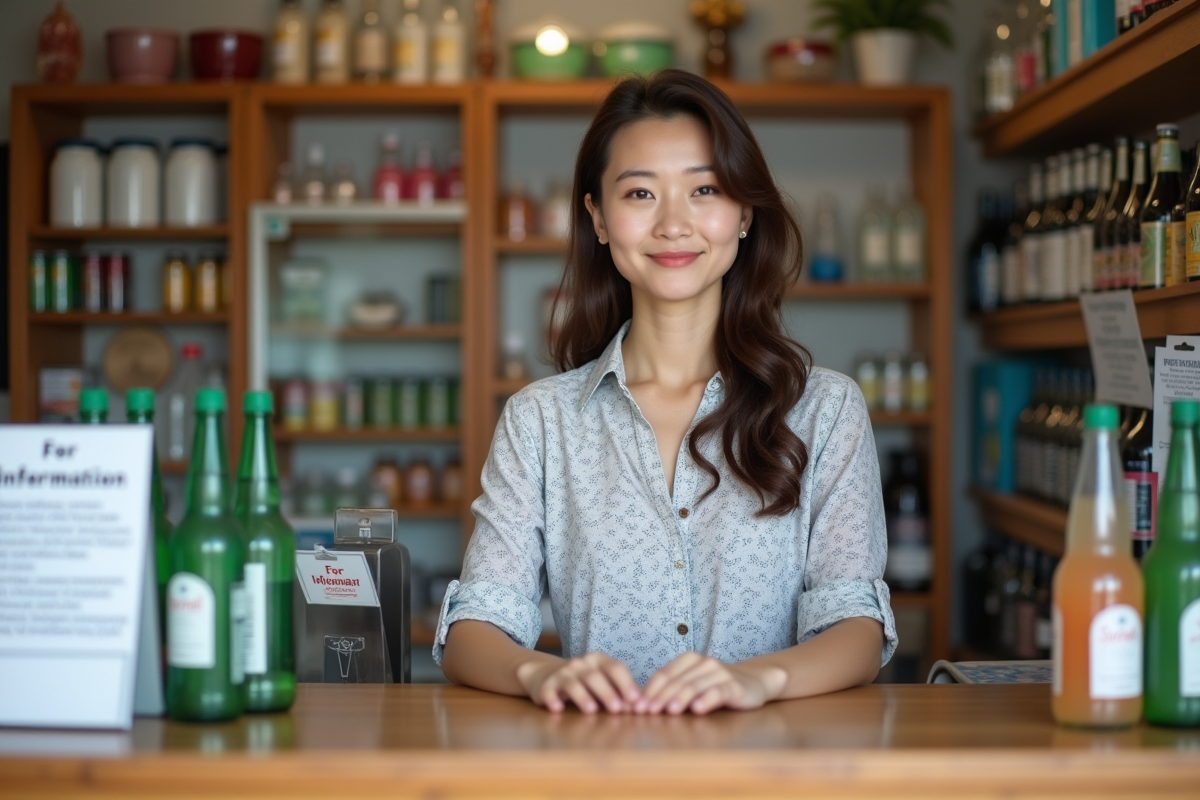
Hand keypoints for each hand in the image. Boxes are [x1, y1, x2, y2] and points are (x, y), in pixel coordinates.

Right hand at [516, 652, 641, 713]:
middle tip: (618, 709)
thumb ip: (621, 692)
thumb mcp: (602, 681)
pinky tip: (558, 709)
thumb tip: (643, 707)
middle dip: (607, 692)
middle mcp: (581, 664)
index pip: (615, 668)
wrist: (546, 675)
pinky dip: (553, 699)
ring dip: (583, 697)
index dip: (626, 684)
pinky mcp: (546, 685)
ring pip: (573, 683)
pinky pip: (549, 691)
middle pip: (595, 676)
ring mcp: (562, 673)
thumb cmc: (583, 682)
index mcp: (598, 660)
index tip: (636, 700)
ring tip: (592, 710)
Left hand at [635, 653, 784, 714]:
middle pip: (676, 681)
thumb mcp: (693, 683)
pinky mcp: (733, 686)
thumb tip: (643, 705)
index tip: (636, 708)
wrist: (754, 681)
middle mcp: (703, 662)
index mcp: (688, 659)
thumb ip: (673, 689)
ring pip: (694, 686)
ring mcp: (719, 672)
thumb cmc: (716, 685)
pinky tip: (698, 709)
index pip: (663, 675)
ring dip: (680, 698)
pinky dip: (706, 700)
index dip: (649, 691)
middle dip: (659, 697)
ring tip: (669, 711)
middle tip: (647, 712)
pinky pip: (718, 692)